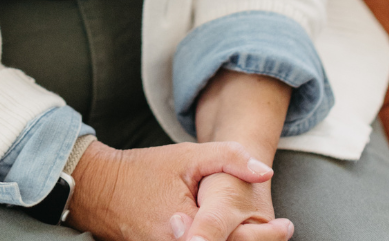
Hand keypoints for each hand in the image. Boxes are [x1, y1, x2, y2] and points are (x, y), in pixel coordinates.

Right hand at [67, 139, 272, 240]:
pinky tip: (231, 236)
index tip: (287, 226)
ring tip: (258, 233)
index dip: (267, 236)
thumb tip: (265, 171)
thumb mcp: (186, 156)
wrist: (101, 190)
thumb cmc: (144, 171)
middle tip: (279, 231)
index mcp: (190, 230)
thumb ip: (227, 158)